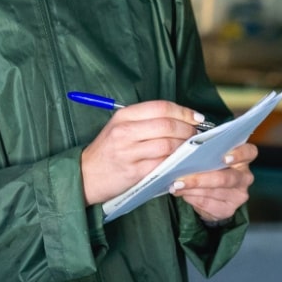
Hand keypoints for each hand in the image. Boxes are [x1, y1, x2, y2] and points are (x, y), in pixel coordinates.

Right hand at [80, 100, 203, 205]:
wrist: (85, 174)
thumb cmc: (107, 151)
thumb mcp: (120, 127)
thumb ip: (145, 121)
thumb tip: (180, 118)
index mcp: (123, 116)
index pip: (161, 107)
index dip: (183, 111)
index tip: (197, 118)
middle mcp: (125, 131)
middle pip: (167, 125)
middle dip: (188, 130)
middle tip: (196, 135)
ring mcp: (129, 152)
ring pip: (168, 145)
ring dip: (185, 147)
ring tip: (190, 149)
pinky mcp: (133, 172)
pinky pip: (162, 164)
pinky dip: (176, 163)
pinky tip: (180, 163)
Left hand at [171, 142, 256, 223]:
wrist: (211, 197)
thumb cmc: (210, 170)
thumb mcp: (209, 158)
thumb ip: (203, 154)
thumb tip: (183, 155)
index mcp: (243, 159)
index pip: (249, 152)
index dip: (239, 154)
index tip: (224, 158)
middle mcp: (245, 177)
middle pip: (225, 178)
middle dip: (200, 178)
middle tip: (180, 178)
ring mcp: (239, 195)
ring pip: (214, 192)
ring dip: (192, 189)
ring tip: (176, 185)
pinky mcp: (229, 209)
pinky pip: (208, 204)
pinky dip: (192, 199)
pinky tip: (183, 194)